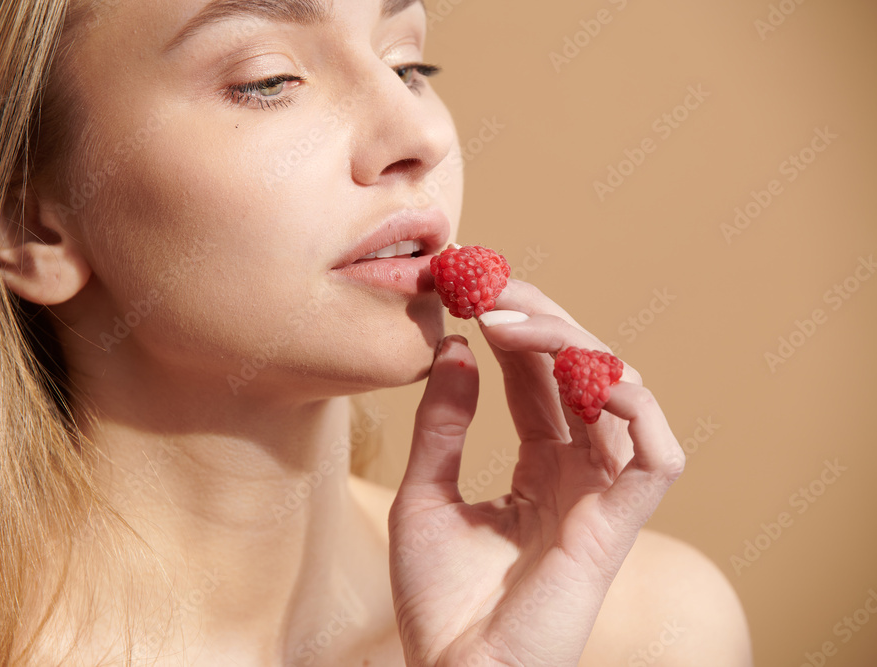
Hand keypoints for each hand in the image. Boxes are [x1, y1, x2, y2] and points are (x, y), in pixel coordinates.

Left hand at [388, 279, 686, 666]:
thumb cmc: (438, 598)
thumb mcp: (425, 491)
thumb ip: (442, 423)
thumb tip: (453, 346)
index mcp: (539, 468)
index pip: (540, 379)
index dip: (515, 328)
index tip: (472, 289)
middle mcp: (578, 474)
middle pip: (580, 372)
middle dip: (540, 320)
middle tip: (488, 288)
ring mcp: (602, 498)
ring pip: (618, 394)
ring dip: (571, 345)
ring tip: (509, 322)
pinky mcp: (619, 526)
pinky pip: (656, 454)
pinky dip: (632, 403)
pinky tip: (580, 371)